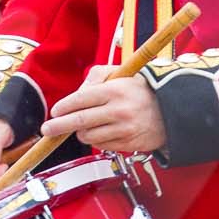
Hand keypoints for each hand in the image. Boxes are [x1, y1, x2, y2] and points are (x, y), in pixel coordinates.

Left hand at [40, 65, 166, 158]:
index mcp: (115, 91)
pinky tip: (101, 131)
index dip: (64, 107)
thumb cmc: (141, 90)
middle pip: (80, 121)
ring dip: (81, 133)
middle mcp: (119, 111)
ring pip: (89, 136)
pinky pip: (102, 146)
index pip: (81, 99)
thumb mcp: (120, 73)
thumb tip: (77, 92)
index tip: (55, 111)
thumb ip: (96, 76)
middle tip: (47, 129)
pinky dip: (97, 140)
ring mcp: (123, 129)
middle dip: (59, 126)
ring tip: (84, 125)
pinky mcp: (128, 143)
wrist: (171, 110)